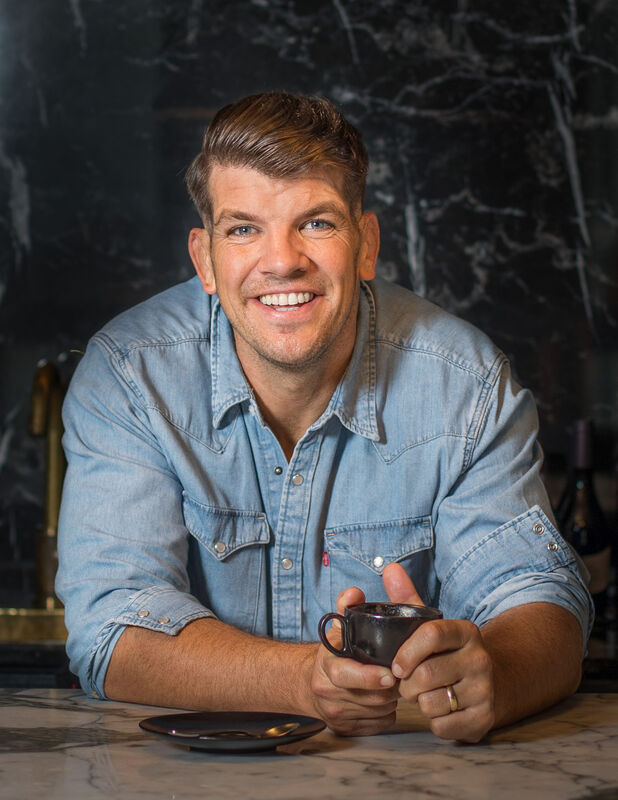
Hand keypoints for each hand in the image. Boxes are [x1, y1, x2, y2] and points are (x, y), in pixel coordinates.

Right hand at [310, 585, 399, 735]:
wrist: (306, 683)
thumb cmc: (331, 653)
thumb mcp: (336, 628)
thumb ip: (347, 607)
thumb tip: (355, 592)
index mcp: (327, 666)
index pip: (347, 675)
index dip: (371, 676)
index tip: (390, 674)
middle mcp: (328, 693)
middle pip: (371, 697)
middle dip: (391, 687)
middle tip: (402, 674)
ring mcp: (337, 714)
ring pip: (379, 711)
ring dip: (392, 698)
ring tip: (394, 683)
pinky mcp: (346, 730)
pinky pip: (379, 723)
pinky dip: (387, 711)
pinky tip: (385, 698)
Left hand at [383, 563, 494, 742]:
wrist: (490, 684)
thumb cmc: (448, 653)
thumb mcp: (431, 624)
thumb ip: (408, 598)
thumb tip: (390, 568)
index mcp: (465, 631)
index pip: (431, 634)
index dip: (407, 652)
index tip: (396, 665)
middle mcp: (480, 658)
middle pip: (426, 675)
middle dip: (407, 684)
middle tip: (407, 684)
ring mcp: (485, 689)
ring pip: (432, 703)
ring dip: (418, 703)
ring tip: (424, 695)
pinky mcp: (484, 718)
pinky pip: (442, 726)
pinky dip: (433, 722)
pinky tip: (440, 710)